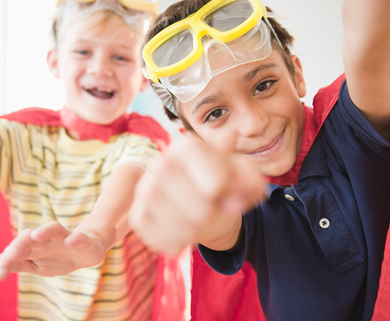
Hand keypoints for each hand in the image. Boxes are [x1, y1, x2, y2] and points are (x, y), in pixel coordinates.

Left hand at [0, 221, 109, 280]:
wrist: (88, 250)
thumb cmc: (59, 257)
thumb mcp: (38, 265)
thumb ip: (18, 263)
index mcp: (35, 247)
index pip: (17, 250)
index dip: (6, 262)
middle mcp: (47, 239)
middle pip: (30, 236)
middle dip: (20, 244)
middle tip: (10, 255)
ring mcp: (65, 238)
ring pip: (54, 229)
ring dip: (45, 231)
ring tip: (36, 235)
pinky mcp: (82, 240)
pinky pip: (79, 237)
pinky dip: (75, 239)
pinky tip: (70, 242)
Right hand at [128, 136, 264, 254]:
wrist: (198, 198)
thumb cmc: (225, 183)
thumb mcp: (246, 176)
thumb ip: (252, 182)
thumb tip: (230, 204)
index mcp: (187, 146)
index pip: (216, 184)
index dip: (228, 193)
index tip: (222, 186)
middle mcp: (160, 163)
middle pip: (201, 211)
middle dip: (214, 214)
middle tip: (210, 204)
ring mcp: (144, 191)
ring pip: (185, 229)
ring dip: (199, 230)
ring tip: (197, 214)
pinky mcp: (137, 217)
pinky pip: (169, 243)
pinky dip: (183, 242)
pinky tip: (182, 225)